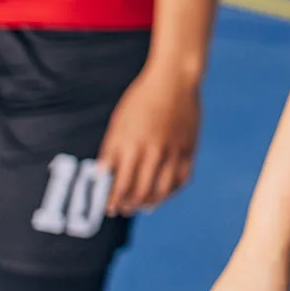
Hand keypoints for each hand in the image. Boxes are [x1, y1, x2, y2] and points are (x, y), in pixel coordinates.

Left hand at [97, 61, 199, 215]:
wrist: (174, 80)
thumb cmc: (141, 98)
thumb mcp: (118, 122)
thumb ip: (110, 150)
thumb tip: (100, 175)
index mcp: (132, 145)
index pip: (120, 184)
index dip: (112, 200)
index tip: (107, 209)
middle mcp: (154, 151)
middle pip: (140, 191)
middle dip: (128, 205)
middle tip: (122, 210)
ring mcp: (174, 151)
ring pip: (162, 190)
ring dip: (150, 203)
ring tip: (141, 207)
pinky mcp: (189, 149)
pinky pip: (182, 179)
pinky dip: (172, 191)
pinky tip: (162, 194)